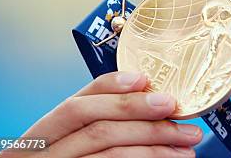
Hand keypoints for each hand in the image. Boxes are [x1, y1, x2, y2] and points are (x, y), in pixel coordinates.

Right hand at [0, 71, 201, 157]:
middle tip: (178, 112)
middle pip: (99, 128)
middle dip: (144, 117)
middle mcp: (45, 153)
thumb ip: (102, 119)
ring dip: (155, 147)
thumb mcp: (74, 138)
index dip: (111, 88)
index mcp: (45, 133)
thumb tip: (152, 102)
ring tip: (185, 146)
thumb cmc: (74, 157)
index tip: (144, 79)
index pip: (77, 103)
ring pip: (111, 151)